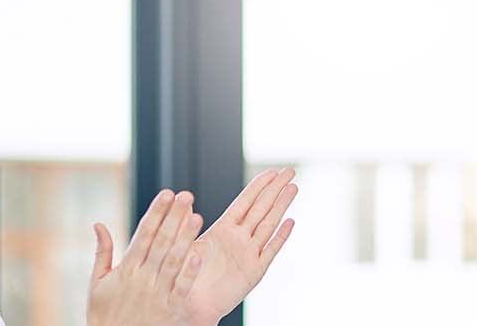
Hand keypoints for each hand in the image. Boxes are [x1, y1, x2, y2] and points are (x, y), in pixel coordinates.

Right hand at [88, 190, 204, 325]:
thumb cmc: (105, 316)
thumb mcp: (96, 284)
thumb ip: (102, 252)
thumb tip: (98, 223)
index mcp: (125, 270)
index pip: (143, 234)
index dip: (156, 213)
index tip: (167, 193)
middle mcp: (142, 279)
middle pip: (161, 242)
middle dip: (174, 217)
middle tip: (187, 195)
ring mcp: (157, 294)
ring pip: (173, 261)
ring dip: (185, 238)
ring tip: (197, 217)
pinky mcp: (170, 311)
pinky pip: (181, 289)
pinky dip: (189, 273)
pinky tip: (198, 255)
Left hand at [184, 168, 299, 324]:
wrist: (189, 305)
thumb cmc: (183, 275)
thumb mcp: (183, 244)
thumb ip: (185, 223)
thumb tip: (184, 198)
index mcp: (223, 230)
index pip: (245, 202)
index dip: (258, 186)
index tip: (272, 171)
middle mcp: (238, 239)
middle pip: (261, 209)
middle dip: (275, 189)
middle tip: (289, 171)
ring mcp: (248, 254)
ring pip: (268, 225)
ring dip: (281, 206)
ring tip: (293, 188)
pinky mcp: (253, 272)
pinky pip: (270, 252)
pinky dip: (280, 237)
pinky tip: (290, 222)